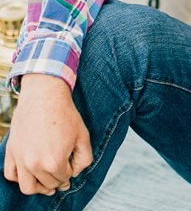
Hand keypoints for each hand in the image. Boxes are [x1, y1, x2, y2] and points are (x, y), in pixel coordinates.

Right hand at [4, 74, 92, 195]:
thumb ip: (85, 158)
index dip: (70, 172)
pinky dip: (20, 178)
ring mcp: (21, 159)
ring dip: (39, 188)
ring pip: (27, 187)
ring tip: (47, 184)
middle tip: (63, 174)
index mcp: (55, 161)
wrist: (44, 97)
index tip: (71, 165)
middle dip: (58, 180)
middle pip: (48, 183)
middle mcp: (35, 164)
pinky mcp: (11, 152)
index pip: (64, 178)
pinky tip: (31, 173)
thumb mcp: (83, 136)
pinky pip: (10, 175)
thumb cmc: (65, 115)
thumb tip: (75, 172)